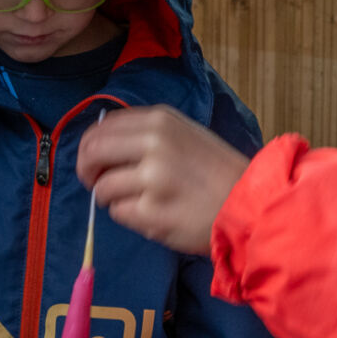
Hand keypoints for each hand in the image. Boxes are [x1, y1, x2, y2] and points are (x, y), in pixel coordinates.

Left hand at [76, 105, 247, 255]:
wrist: (248, 203)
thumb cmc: (218, 172)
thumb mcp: (185, 134)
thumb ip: (146, 134)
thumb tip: (102, 145)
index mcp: (159, 121)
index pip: (101, 128)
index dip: (90, 146)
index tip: (95, 161)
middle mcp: (153, 144)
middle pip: (92, 153)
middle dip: (87, 171)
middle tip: (96, 183)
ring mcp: (152, 179)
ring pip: (103, 188)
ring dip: (112, 199)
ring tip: (141, 202)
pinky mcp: (153, 212)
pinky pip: (119, 214)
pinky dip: (130, 217)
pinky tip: (154, 215)